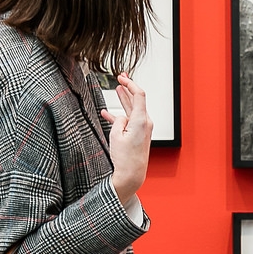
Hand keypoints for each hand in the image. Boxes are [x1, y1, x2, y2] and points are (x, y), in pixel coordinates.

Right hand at [103, 71, 154, 207]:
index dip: (131, 84)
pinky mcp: (138, 136)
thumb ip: (118, 121)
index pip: (139, 95)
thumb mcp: (116, 135)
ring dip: (124, 100)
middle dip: (128, 88)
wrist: (131, 175)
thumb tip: (121, 117)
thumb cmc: (125, 158)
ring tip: (118, 89)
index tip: (122, 78)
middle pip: (137, 100)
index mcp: (141, 120)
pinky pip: (129, 122)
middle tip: (121, 78)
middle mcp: (145, 123)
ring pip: (132, 110)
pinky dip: (119, 116)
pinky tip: (107, 113)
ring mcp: (143, 129)